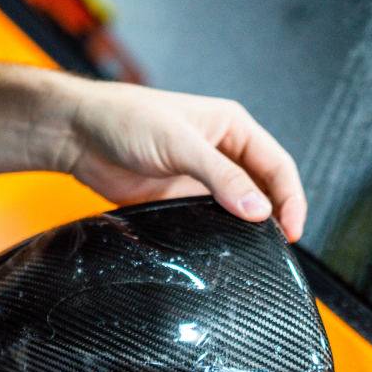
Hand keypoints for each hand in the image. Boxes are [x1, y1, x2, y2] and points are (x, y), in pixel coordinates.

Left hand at [0, 52, 305, 239]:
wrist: (79, 135)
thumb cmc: (124, 119)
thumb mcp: (180, 144)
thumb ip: (221, 177)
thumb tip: (257, 208)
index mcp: (231, 127)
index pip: (277, 165)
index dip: (290, 198)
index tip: (292, 230)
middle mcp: (221, 152)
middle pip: (264, 189)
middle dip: (275, 216)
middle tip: (280, 247)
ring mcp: (201, 178)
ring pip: (239, 208)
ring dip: (249, 228)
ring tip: (257, 252)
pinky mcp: (180, 199)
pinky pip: (211, 221)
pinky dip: (222, 236)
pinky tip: (224, 249)